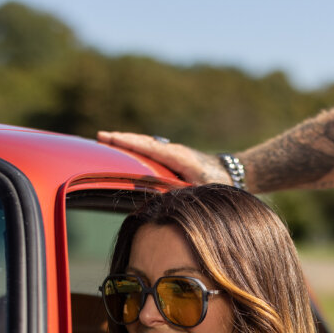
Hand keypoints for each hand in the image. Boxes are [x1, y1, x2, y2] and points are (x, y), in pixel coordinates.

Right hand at [97, 131, 234, 186]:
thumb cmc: (219, 183)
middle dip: (122, 139)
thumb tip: (161, 195)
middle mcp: (174, 151)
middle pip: (143, 142)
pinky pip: (151, 152)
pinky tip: (125, 152)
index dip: (129, 142)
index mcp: (178, 156)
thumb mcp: (201, 189)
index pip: (149, 146)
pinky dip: (137, 149)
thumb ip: (182, 190)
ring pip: (146, 145)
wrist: (233, 173)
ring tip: (106, 140)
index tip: (110, 137)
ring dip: (127, 143)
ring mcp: (173, 153)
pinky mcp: (173, 158)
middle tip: (100, 137)